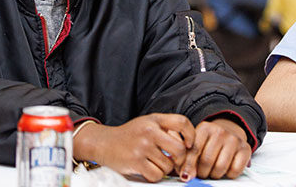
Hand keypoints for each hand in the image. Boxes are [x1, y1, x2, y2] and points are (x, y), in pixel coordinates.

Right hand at [76, 114, 194, 181]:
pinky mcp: (136, 162)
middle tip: (174, 161)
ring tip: (155, 163)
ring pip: (168, 165)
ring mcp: (142, 147)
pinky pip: (156, 175)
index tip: (189, 144)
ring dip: (164, 169)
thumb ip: (165, 129)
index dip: (191, 134)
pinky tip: (148, 169)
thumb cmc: (130, 135)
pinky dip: (155, 176)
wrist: (104, 142)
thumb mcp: (147, 123)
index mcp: (154, 120)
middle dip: (179, 159)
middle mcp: (149, 131)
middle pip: (179, 149)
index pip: (182, 122)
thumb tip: (188, 145)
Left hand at [179, 118, 251, 179]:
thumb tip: (186, 175)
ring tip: (212, 171)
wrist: (229, 132)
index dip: (189, 165)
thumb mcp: (195, 143)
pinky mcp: (245, 149)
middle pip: (207, 161)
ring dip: (214, 175)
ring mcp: (234, 140)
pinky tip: (226, 168)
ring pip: (220, 168)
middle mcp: (220, 131)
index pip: (194, 150)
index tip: (186, 175)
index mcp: (205, 128)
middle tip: (202, 172)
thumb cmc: (209, 141)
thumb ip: (187, 157)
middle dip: (202, 172)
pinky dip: (229, 174)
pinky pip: (234, 171)